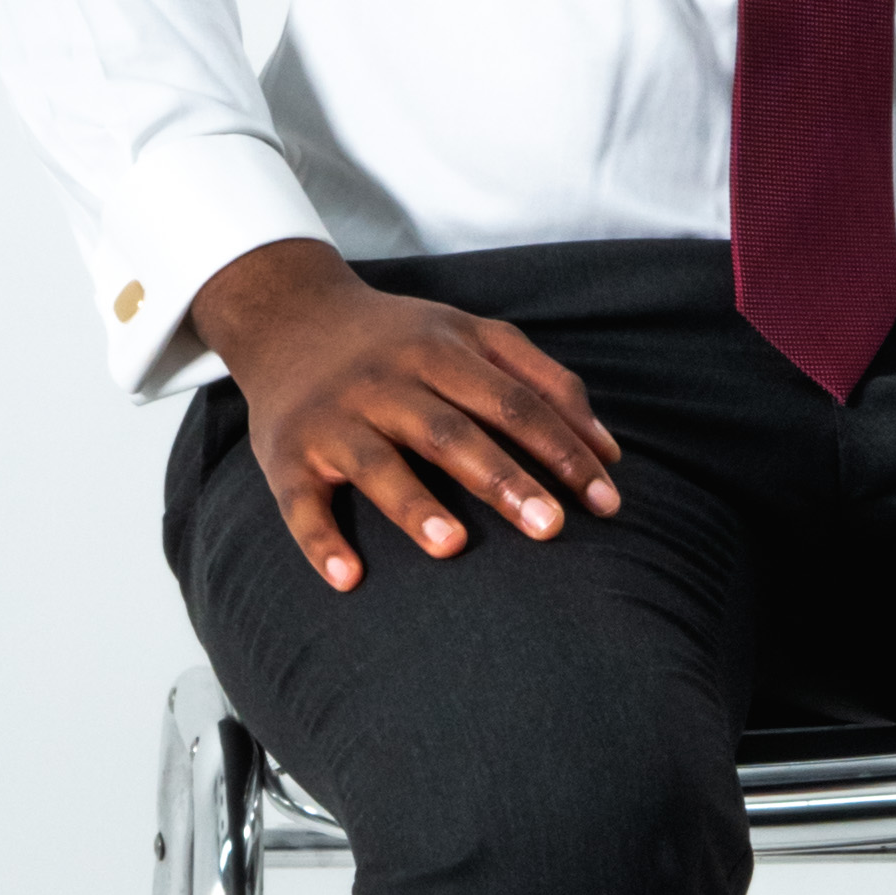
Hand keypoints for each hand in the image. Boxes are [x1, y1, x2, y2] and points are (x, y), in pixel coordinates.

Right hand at [195, 241, 623, 589]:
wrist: (288, 314)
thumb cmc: (401, 340)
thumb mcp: (472, 335)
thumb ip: (545, 381)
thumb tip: (609, 452)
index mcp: (441, 352)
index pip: (514, 403)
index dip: (562, 450)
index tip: (606, 502)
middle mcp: (386, 382)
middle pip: (451, 432)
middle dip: (502, 479)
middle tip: (550, 528)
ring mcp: (333, 419)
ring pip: (376, 464)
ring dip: (413, 505)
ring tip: (453, 546)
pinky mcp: (286, 455)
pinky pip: (299, 503)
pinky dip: (320, 541)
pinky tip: (349, 579)